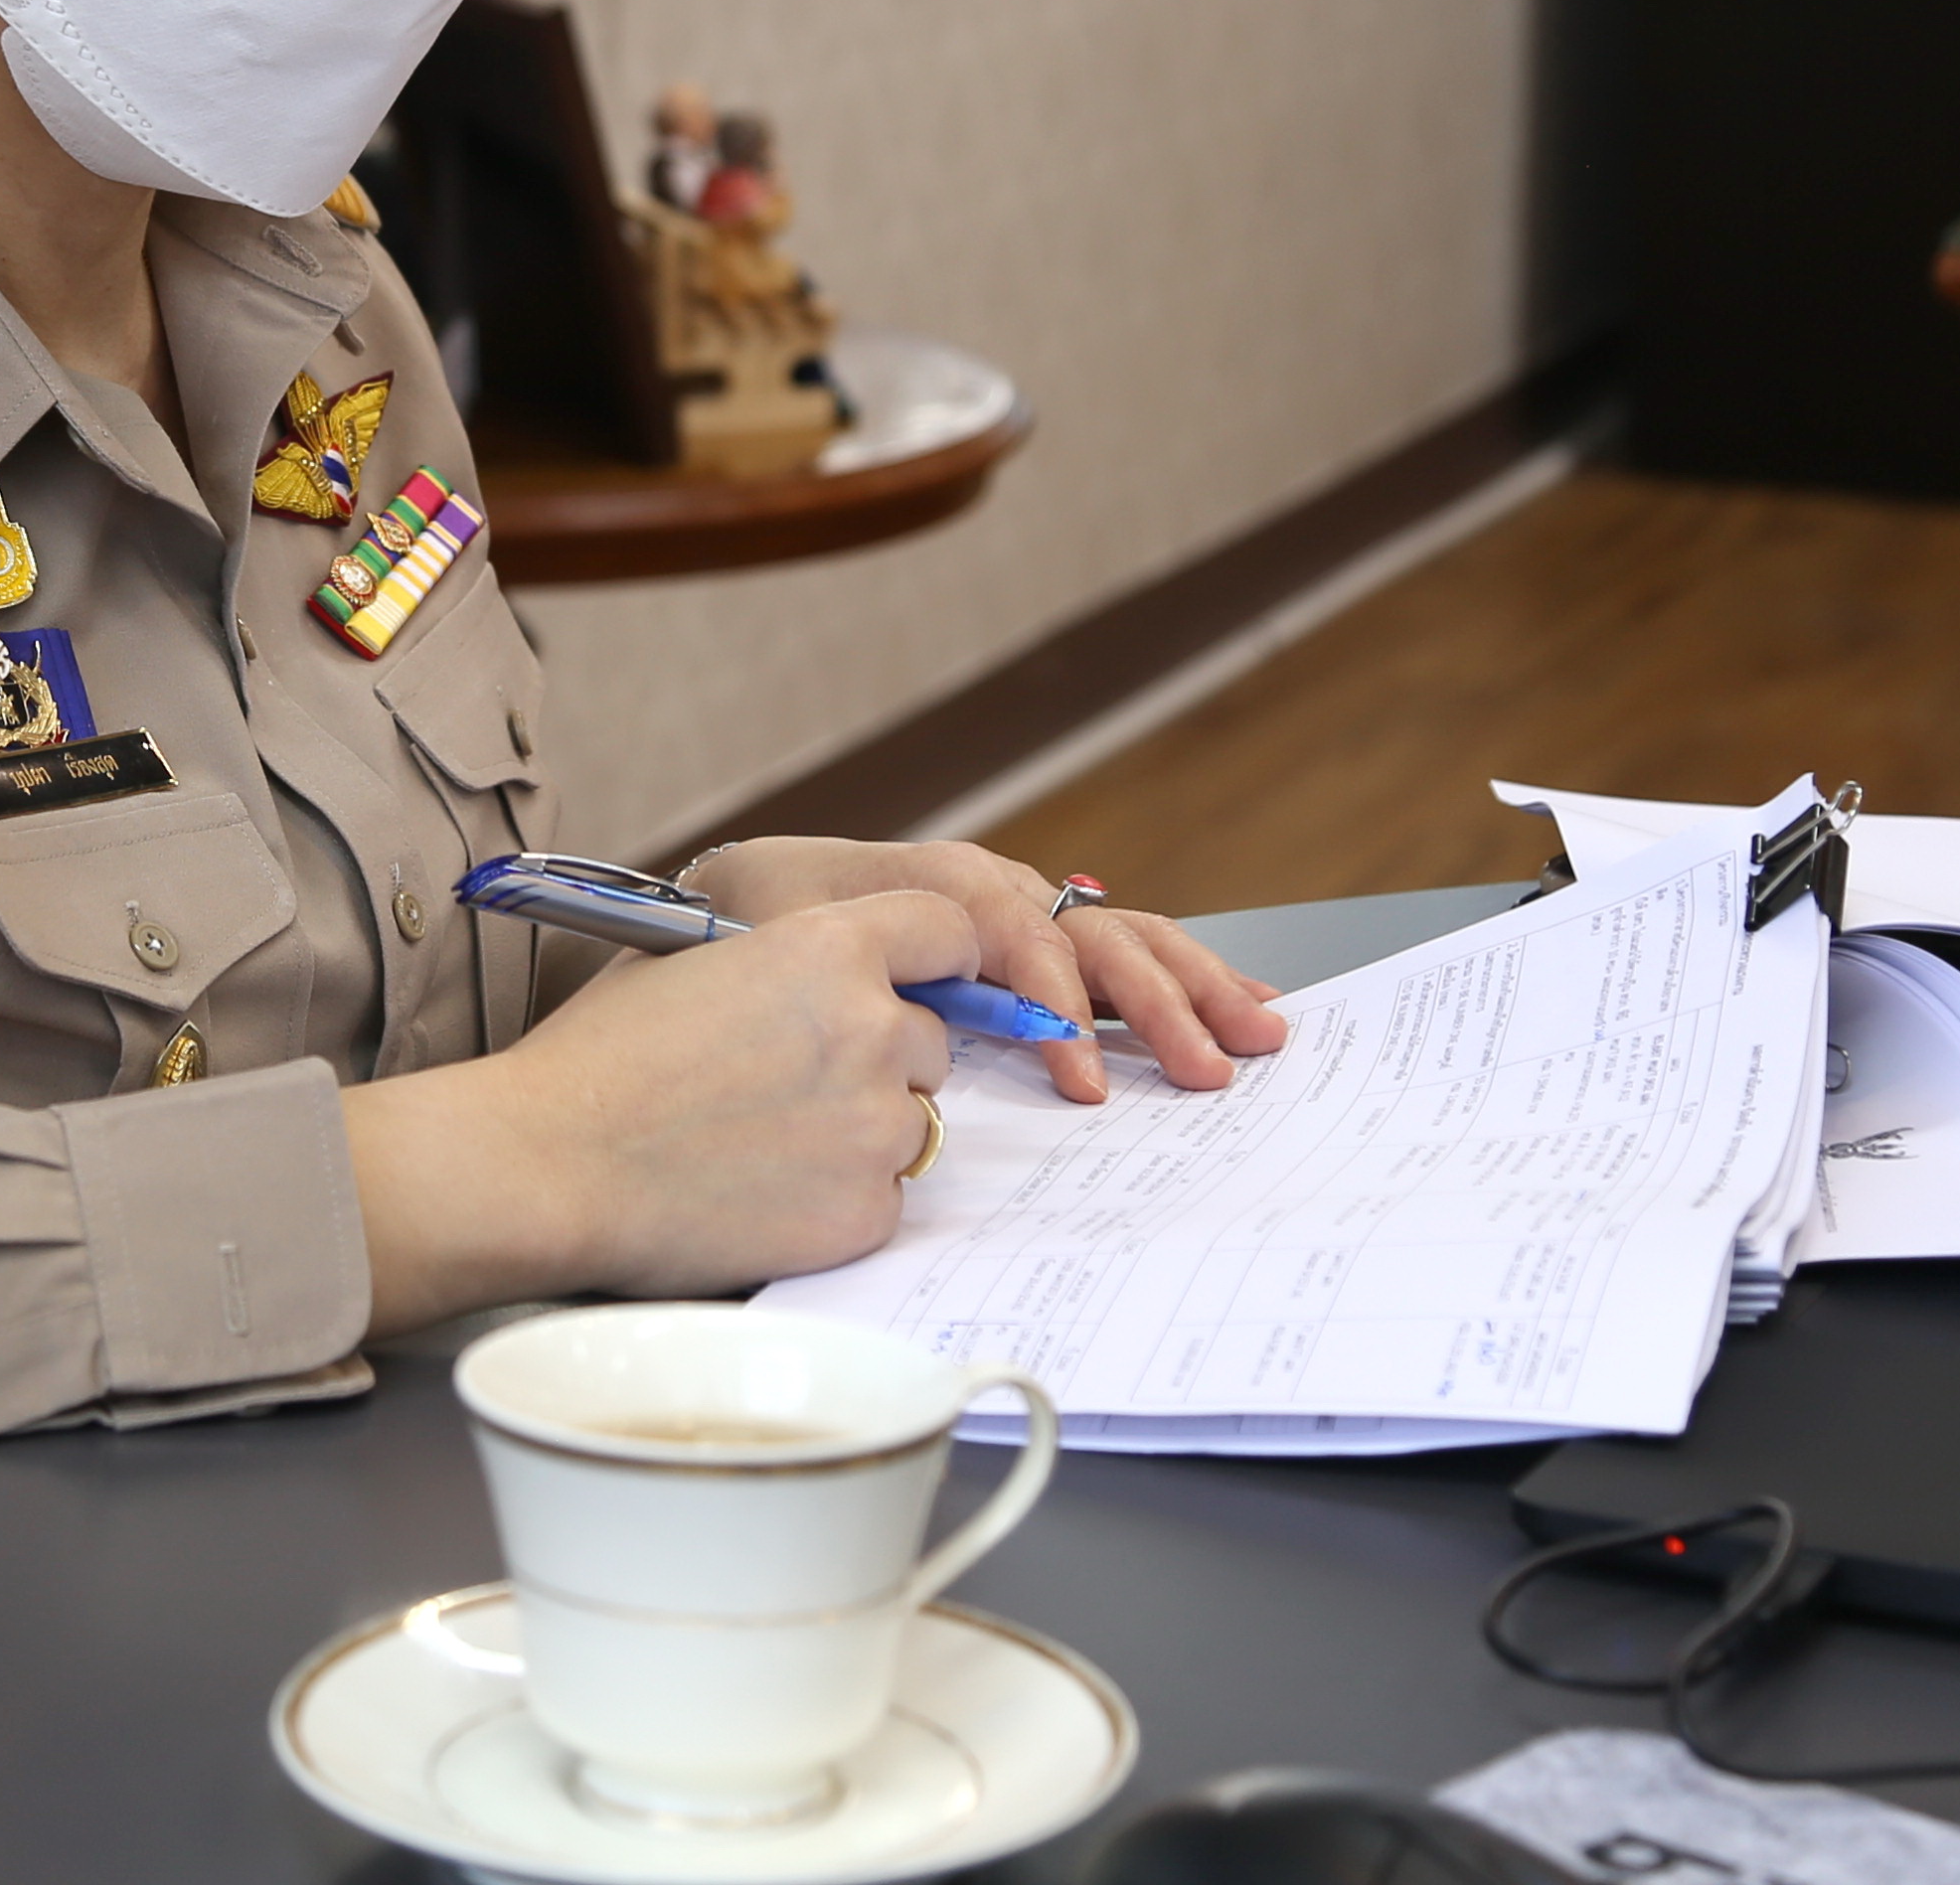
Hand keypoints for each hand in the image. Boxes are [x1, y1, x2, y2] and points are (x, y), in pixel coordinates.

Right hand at [343, 889, 969, 1327]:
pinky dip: (837, 1200)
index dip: (937, 957)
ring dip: (861, 1132)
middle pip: (929, 1040)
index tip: (926, 982)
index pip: (946, 931)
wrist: (548, 1165)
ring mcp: (875, 1127)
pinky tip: (759, 1194)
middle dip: (881, 1059)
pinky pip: (882, 1199)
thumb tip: (819, 964)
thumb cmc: (597, 1059)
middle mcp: (871, 1029)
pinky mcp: (864, 1213)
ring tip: (762, 1143)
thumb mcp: (689, 959)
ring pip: (911, 1124)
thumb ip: (780, 955)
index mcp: (828, 947)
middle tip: (793, 1084)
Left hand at [683, 837, 1290, 1106]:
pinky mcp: (1019, 959)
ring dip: (1189, 987)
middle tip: (1210, 1064)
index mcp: (922, 884)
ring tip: (1257, 1034)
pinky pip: (1110, 959)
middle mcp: (980, 894)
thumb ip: (842, 966)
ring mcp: (1007, 922)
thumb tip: (928, 1016)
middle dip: (1157, 996)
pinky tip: (1230, 1009)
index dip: (1050, 997)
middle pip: (1085, 932)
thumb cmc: (723, 946)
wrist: (702, 935)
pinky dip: (1173, 983)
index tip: (1077, 1074)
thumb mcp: (762, 943)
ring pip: (1115, 941)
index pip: (1009, 928)